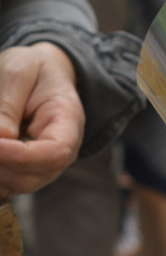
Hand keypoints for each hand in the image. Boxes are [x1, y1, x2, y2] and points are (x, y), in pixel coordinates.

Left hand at [0, 43, 83, 195]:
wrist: (39, 75)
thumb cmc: (32, 70)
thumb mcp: (19, 71)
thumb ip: (8, 104)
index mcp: (68, 123)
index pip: (55, 153)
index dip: (23, 156)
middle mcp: (60, 152)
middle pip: (33, 178)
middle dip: (1, 165)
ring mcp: (42, 165)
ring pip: (16, 185)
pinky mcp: (24, 170)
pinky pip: (5, 185)